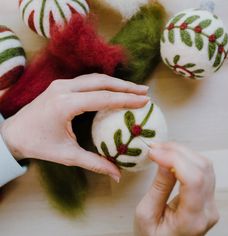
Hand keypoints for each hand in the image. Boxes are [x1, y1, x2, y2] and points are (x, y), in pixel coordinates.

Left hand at [0, 74, 148, 181]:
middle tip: (145, 91)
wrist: (13, 133)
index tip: (144, 100)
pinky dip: (104, 84)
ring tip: (134, 89)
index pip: (103, 99)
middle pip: (102, 82)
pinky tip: (114, 89)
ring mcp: (61, 84)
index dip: (126, 99)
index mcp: (65, 105)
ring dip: (116, 83)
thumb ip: (94, 163)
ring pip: (95, 78)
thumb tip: (117, 174)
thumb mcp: (67, 155)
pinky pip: (87, 81)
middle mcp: (63, 89)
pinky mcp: (61, 85)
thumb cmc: (38, 144)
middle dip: (126, 86)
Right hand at [135, 143, 218, 235]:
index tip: (153, 152)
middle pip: (202, 168)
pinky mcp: (207, 195)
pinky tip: (170, 155)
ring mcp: (211, 202)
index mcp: (192, 219)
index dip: (174, 159)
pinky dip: (185, 157)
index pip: (193, 180)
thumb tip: (164, 160)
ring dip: (181, 151)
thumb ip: (158, 187)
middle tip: (154, 147)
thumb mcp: (146, 215)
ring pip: (204, 165)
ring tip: (160, 149)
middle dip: (176, 151)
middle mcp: (208, 210)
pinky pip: (201, 169)